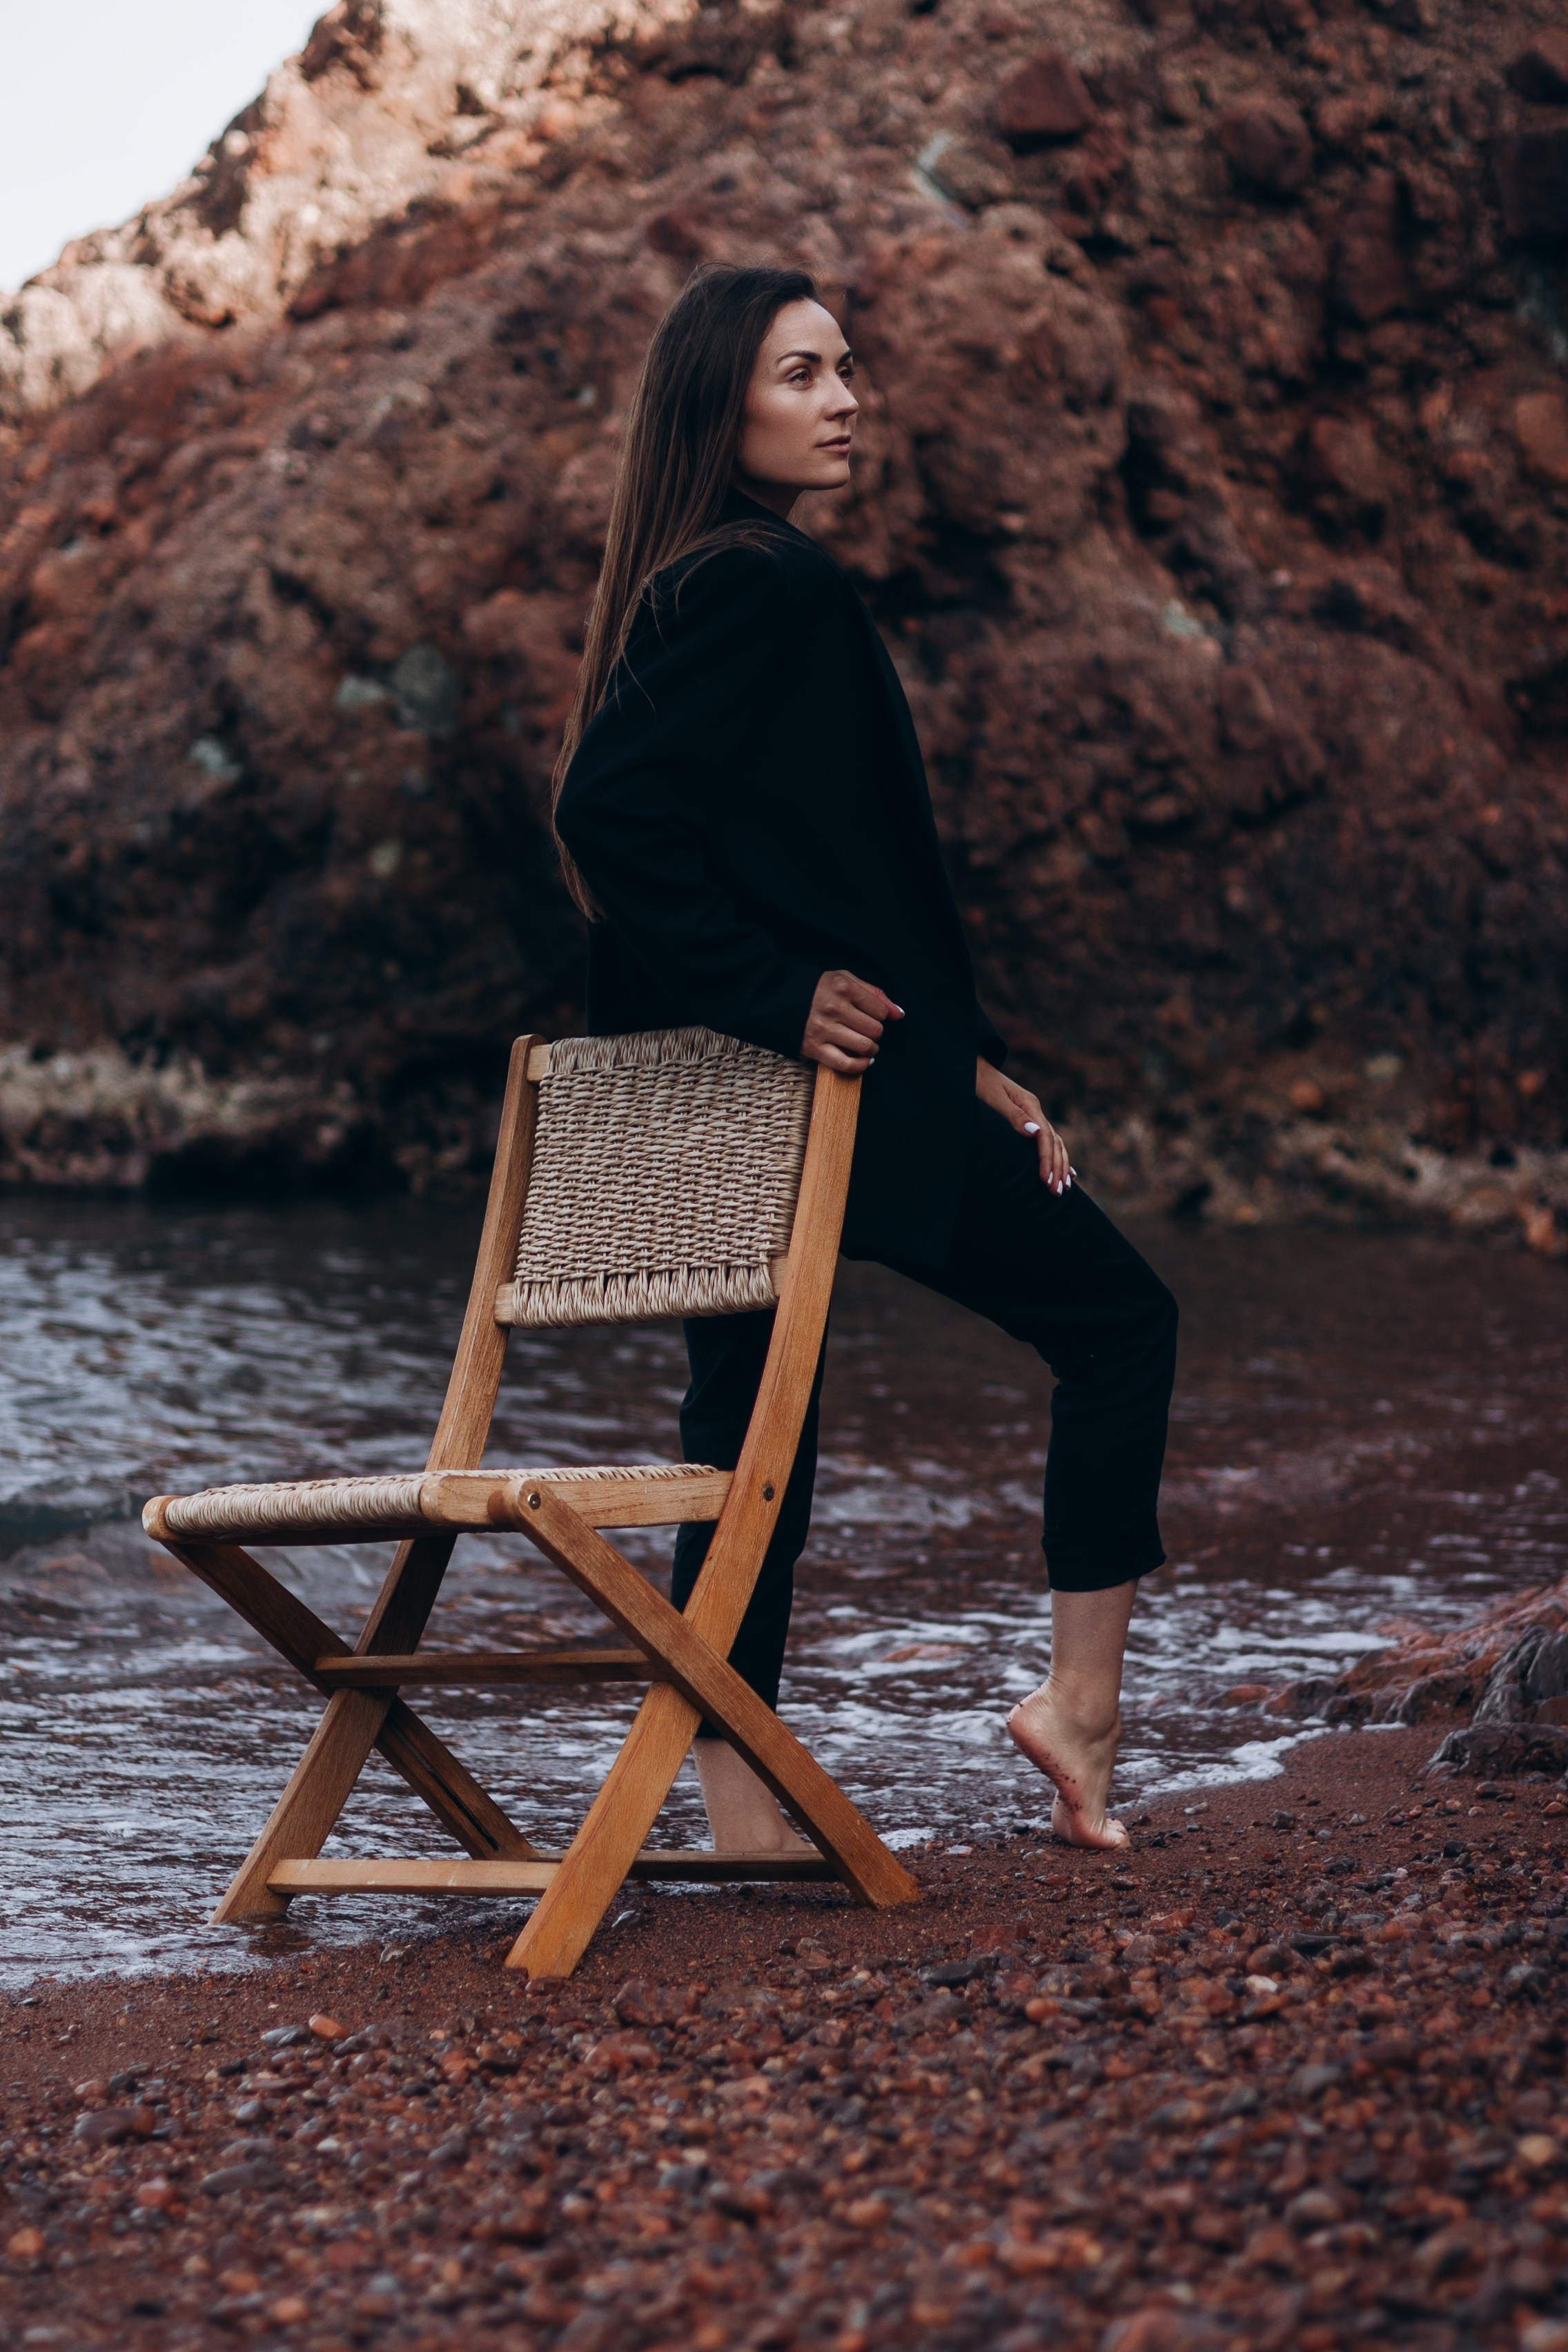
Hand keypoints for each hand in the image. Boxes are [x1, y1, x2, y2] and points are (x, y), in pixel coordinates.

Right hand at [801, 969, 903, 1074]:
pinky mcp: (814, 1048)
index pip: (880, 1011)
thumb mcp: (844, 979)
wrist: (778, 998)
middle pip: (874, 1030)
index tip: (871, 1016)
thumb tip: (899, 1014)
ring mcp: (823, 1029)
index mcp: (843, 987)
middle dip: (875, 1033)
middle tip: (867, 1031)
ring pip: (864, 1047)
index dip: (880, 1016)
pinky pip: (845, 1064)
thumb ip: (874, 993)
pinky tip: (863, 1061)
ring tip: (866, 1046)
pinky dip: (860, 1066)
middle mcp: (834, 1008)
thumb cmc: (817, 989)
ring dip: (870, 1049)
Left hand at [976, 1056, 1073, 1193]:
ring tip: (1063, 1187)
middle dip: (1057, 1168)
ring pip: (1055, 1142)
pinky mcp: (1028, 1118)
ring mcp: (1034, 1114)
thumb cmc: (979, 1083)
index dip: (1047, 1161)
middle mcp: (1035, 1110)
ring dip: (1060, 1165)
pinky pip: (1049, 1140)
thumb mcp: (993, 1098)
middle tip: (1057, 1193)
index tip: (1046, 1181)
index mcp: (1030, 1105)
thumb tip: (1035, 1132)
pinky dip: (1058, 1156)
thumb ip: (1013, 1115)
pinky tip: (1065, 1169)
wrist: (973, 1067)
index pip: (1045, 1137)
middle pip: (1054, 1142)